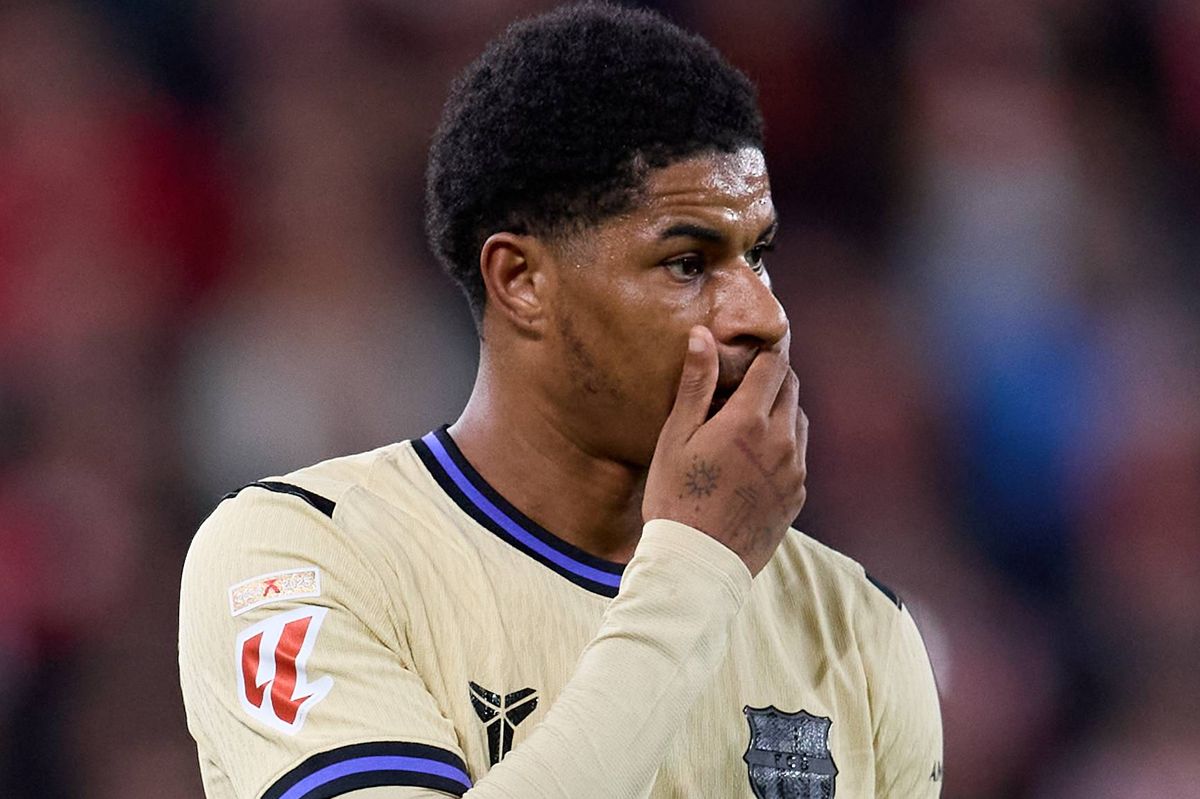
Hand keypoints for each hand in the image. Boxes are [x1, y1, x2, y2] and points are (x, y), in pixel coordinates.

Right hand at [643, 326, 807, 575]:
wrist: (697, 563)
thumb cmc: (676, 497)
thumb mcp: (676, 437)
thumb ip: (695, 384)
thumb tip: (702, 335)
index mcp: (749, 421)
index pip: (773, 366)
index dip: (763, 354)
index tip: (749, 353)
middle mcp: (781, 442)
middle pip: (791, 389)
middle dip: (772, 379)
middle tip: (744, 385)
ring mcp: (794, 471)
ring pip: (799, 421)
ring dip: (780, 412)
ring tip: (748, 423)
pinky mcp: (797, 496)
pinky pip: (799, 457)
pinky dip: (783, 446)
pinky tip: (754, 459)